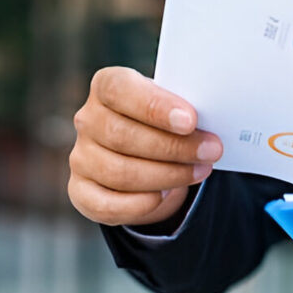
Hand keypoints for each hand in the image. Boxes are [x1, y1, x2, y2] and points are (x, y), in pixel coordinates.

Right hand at [68, 67, 221, 225]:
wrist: (148, 151)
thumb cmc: (166, 120)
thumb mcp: (174, 105)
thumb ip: (183, 110)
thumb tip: (211, 125)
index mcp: (107, 87)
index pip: (119, 90)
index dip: (154, 106)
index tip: (190, 120)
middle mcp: (88, 120)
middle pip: (123, 136)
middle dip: (174, 147)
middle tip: (212, 151)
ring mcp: (81, 157)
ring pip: (120, 172)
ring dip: (167, 175)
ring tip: (201, 171)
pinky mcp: (82, 191)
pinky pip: (107, 205)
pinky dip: (140, 204)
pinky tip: (166, 195)